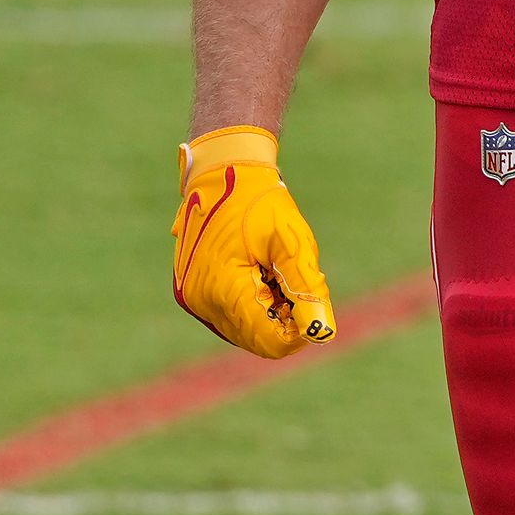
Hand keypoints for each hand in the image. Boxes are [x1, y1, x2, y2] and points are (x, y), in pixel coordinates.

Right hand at [170, 126, 336, 356]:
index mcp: (222, 290)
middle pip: (256, 338)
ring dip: (268, 311)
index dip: (299, 331)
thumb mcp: (292, 242)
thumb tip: (323, 332)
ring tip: (273, 270)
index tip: (312, 300)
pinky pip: (229, 315)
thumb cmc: (260, 204)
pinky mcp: (191, 293)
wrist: (222, 174)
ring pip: (243, 330)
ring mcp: (192, 299)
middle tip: (292, 277)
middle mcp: (200, 302)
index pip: (268, 340)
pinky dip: (251, 304)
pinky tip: (259, 272)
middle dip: (283, 317)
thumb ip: (307, 289)